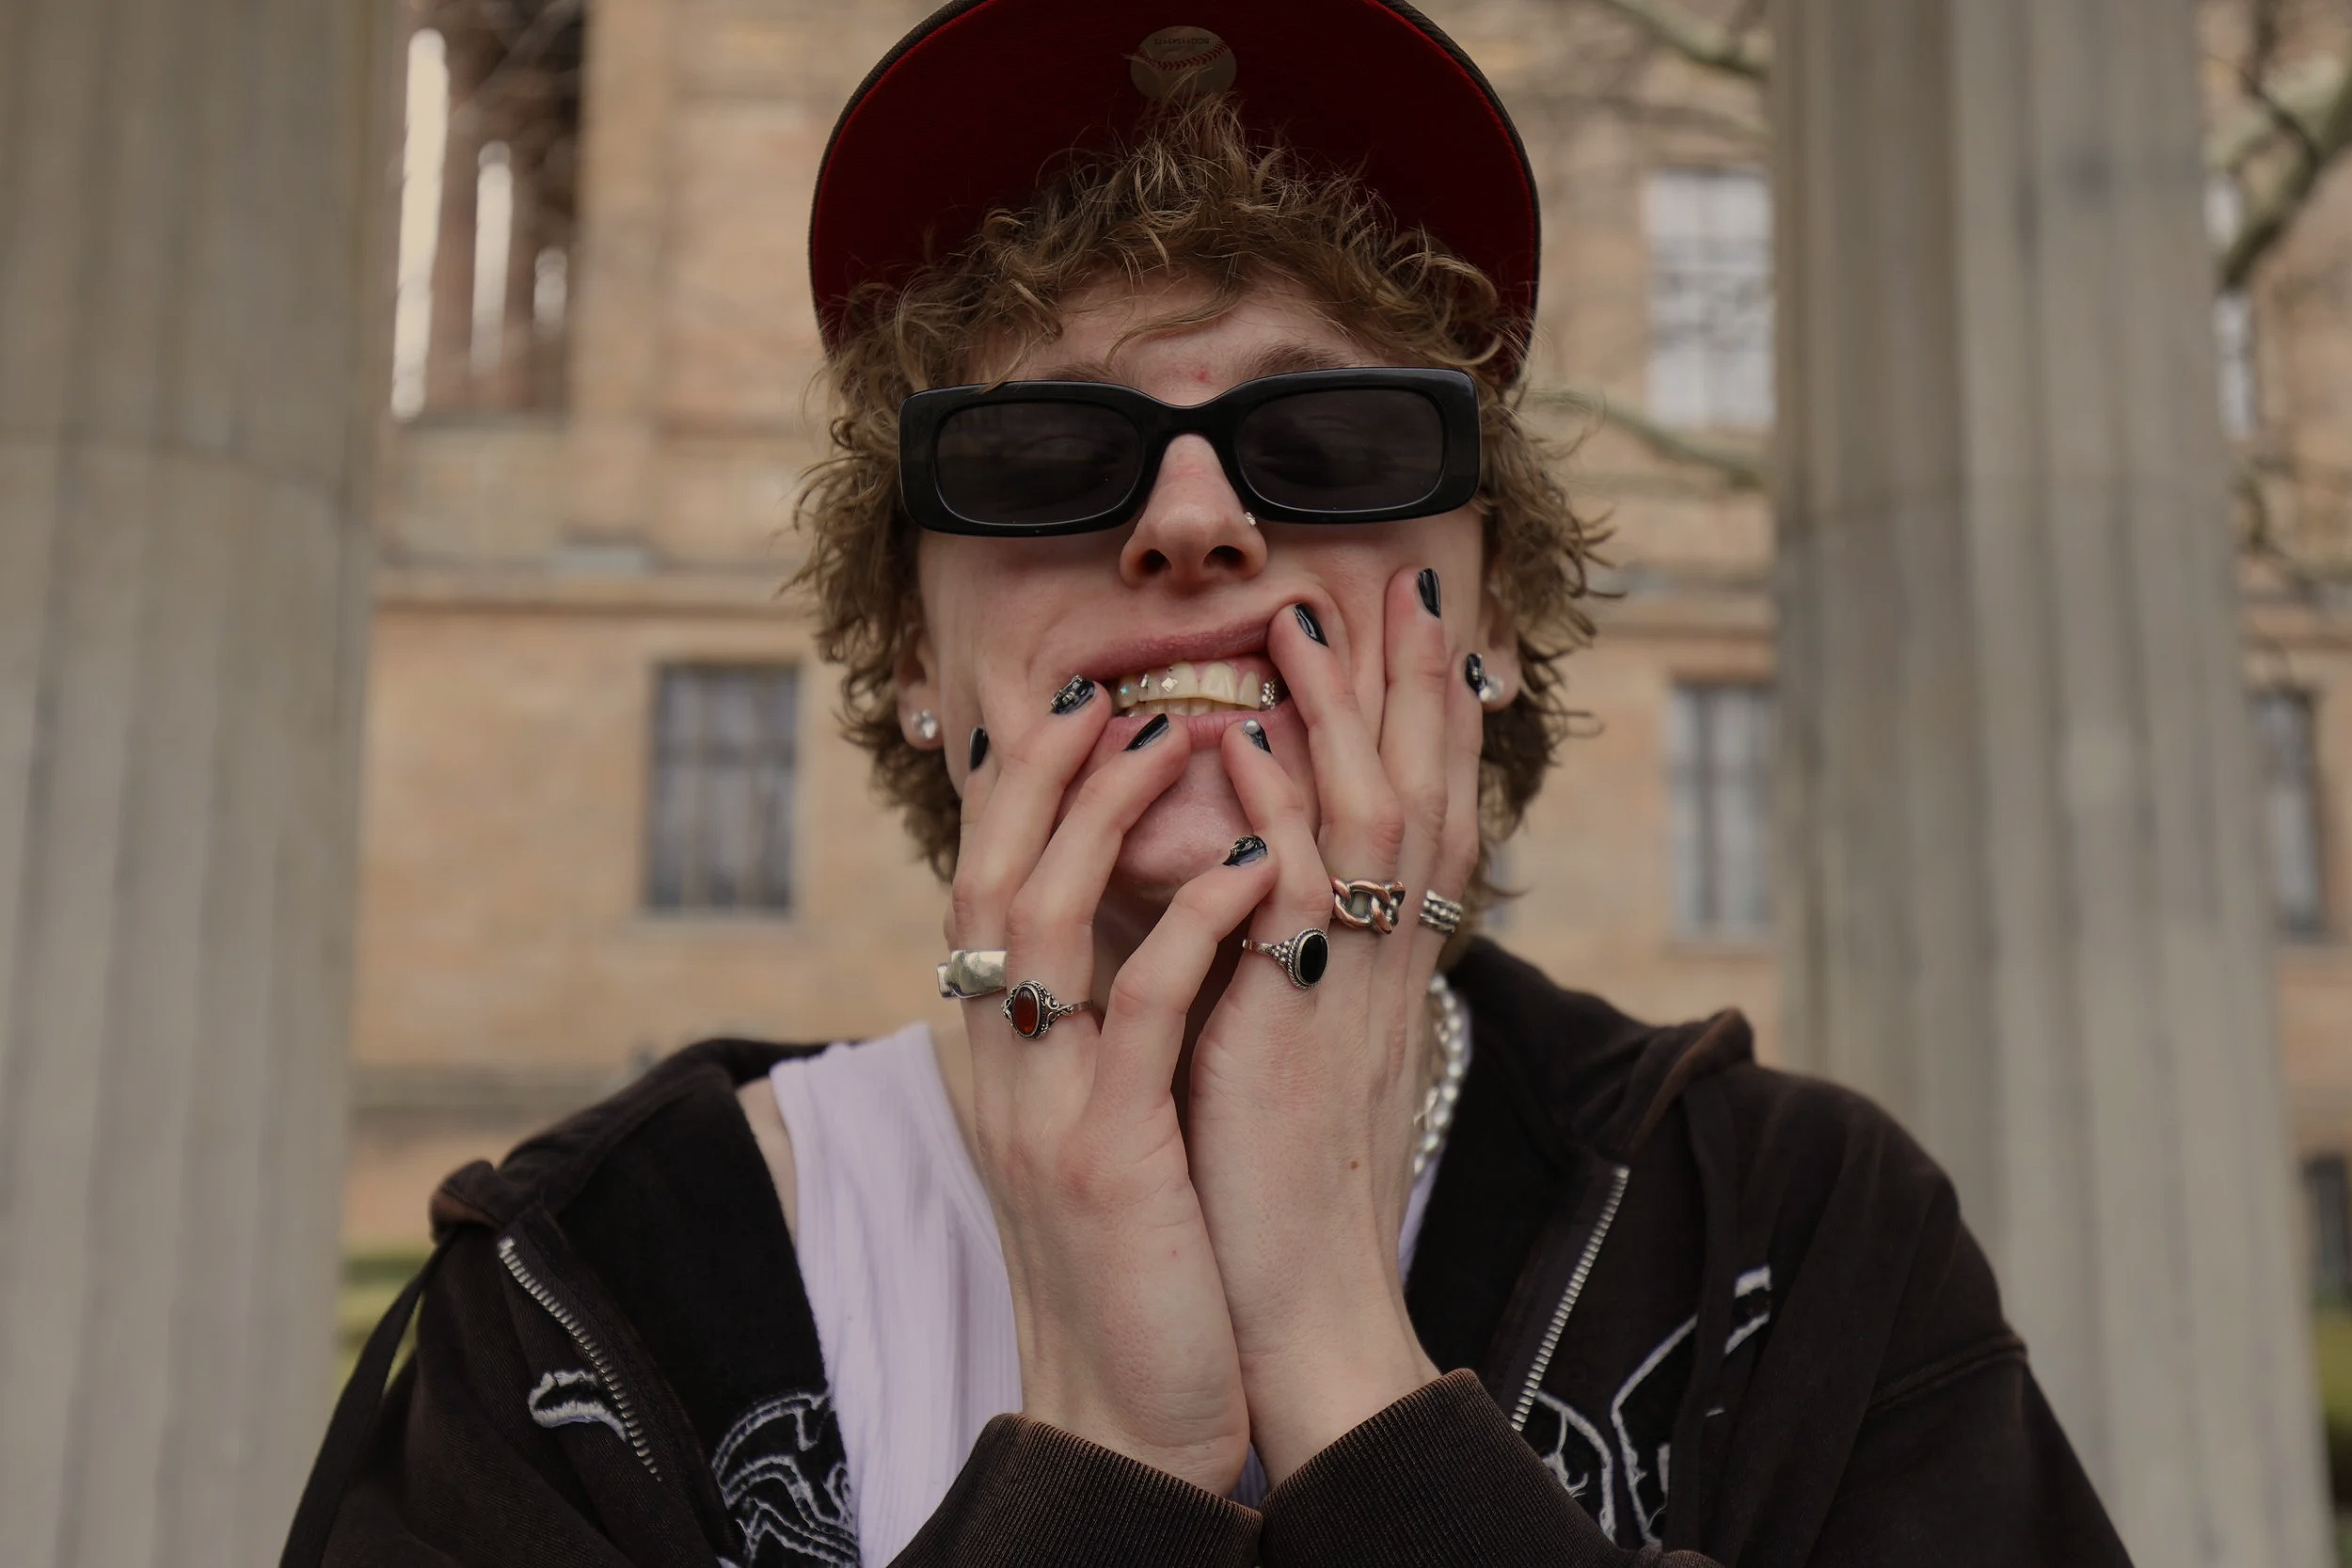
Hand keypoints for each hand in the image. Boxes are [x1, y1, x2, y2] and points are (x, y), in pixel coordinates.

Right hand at [947, 681, 1273, 1493]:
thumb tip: (1126, 937)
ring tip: (1178, 733)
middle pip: (991, 877)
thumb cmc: (1138, 1260)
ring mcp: (1045, 1110)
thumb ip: (1097, 1030)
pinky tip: (1250, 865)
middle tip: (1108, 686)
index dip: (1021, 792)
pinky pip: (1140, 1014)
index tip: (1074, 707)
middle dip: (1044, 772)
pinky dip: (1188, 928)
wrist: (1128, 1416)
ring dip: (1107, 816)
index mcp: (1006, 1057)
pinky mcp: (1106, 1157)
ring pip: (1044, 921)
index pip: (988, 889)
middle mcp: (1003, 1070)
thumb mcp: (1102, 1124)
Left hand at [1184, 567, 1483, 1482]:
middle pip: (1426, 788)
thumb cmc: (1277, 1169)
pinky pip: (1296, 891)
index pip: (1422, 809)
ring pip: (1373, 816)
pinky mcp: (1297, 1017)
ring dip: (1345, 711)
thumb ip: (1290, 950)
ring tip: (1313, 618)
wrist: (1292, 1288)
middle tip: (1411, 579)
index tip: (1417, 629)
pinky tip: (1237, 740)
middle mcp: (1390, 956)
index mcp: (1387, 958)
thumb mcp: (1293, 1037)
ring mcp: (1352, 982)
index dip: (1425, 716)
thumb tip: (1256, 872)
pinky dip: (1272, 807)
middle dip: (1417, 680)